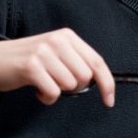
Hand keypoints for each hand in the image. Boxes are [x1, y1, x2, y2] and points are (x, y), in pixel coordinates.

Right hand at [0, 29, 114, 106]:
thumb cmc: (29, 61)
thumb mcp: (55, 53)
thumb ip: (76, 62)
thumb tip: (100, 83)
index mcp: (68, 37)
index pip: (97, 62)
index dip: (107, 83)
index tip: (109, 100)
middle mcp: (57, 41)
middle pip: (85, 77)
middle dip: (75, 87)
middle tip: (58, 83)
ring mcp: (43, 52)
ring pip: (69, 85)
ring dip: (58, 92)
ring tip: (43, 83)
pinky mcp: (31, 67)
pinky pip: (53, 93)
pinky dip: (46, 98)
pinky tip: (36, 89)